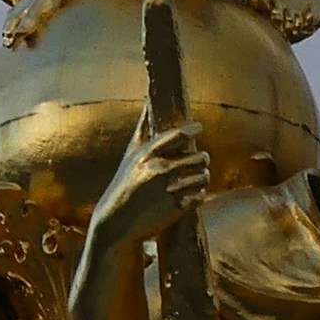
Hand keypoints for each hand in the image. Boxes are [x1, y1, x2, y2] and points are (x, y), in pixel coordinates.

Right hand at [92, 115, 211, 247]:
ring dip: (202, 177)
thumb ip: (143, 127)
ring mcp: (168, 190)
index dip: (193, 129)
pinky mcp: (175, 209)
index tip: (198, 129)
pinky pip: (201, 195)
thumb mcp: (131, 155)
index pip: (179, 135)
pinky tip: (189, 194)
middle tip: (198, 161)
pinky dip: (198, 194)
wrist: (115, 222)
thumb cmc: (125, 183)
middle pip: (200, 157)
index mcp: (147, 154)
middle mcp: (159, 170)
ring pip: (204, 176)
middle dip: (202, 159)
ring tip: (195, 178)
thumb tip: (148, 98)